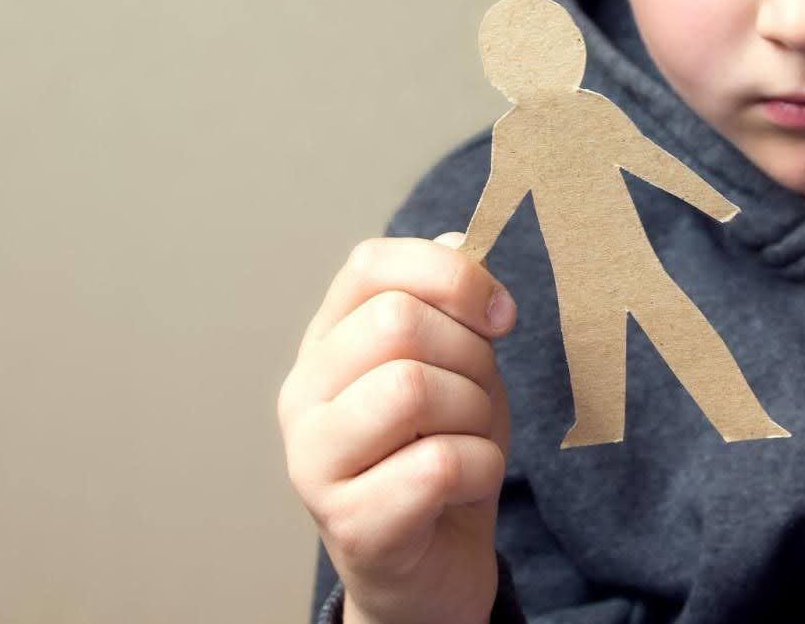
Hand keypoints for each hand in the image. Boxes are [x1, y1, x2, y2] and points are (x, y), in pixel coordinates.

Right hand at [277, 233, 516, 623]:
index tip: (501, 314)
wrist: (433, 565)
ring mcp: (314, 461)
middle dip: (470, 357)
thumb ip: (452, 305)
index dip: (450, 274)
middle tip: (478, 398)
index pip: (370, 265)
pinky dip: (481, 469)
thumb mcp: (457, 364)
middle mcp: (303, 394)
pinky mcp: (349, 523)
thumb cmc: (441, 451)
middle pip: (398, 324)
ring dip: (474, 415)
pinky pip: (439, 464)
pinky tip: (465, 486)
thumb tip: (461, 239)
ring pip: (413, 389)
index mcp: (327, 341)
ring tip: (467, 443)